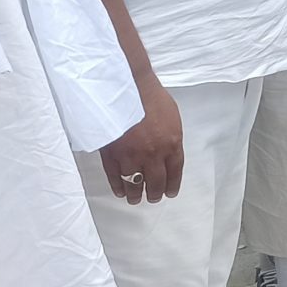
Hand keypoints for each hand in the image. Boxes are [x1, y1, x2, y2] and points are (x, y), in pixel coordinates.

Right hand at [99, 80, 183, 204]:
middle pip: (156, 182)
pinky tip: (120, 191)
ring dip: (136, 194)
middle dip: (155, 193)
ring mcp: (132, 156)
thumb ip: (171, 136)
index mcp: (172, 144)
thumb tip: (168, 150)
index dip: (172, 185)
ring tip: (136, 199)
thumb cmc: (150, 96)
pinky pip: (116, 177)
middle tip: (154, 198)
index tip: (170, 193)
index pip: (175, 172)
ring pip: (135, 183)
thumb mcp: (172, 116)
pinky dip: (118, 186)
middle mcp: (154, 154)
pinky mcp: (112, 155)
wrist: (127, 88)